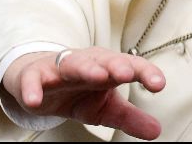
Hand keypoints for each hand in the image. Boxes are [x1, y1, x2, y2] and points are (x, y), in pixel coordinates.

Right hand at [2, 47, 165, 139]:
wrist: (40, 78)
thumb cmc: (78, 89)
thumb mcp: (106, 106)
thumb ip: (130, 117)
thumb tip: (156, 131)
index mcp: (109, 68)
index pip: (132, 67)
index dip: (146, 73)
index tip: (158, 84)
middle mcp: (88, 63)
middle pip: (105, 60)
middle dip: (116, 65)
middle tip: (127, 73)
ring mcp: (60, 68)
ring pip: (74, 64)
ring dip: (85, 69)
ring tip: (97, 76)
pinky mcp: (35, 75)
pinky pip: (33, 80)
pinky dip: (33, 88)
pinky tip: (35, 99)